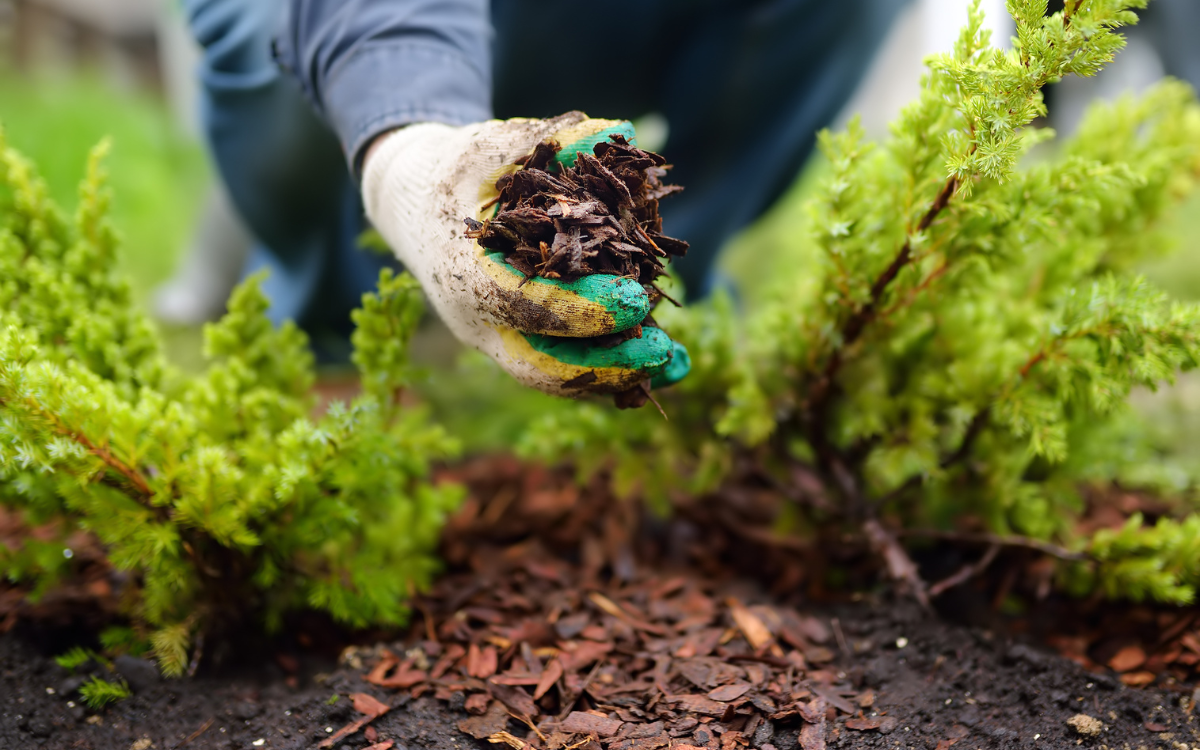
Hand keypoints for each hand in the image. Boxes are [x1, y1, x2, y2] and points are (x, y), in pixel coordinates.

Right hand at [362, 112, 689, 397]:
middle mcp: (475, 320)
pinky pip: (562, 368)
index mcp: (463, 273)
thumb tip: (619, 132)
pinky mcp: (514, 343)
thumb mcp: (492, 144)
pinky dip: (609, 370)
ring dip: (617, 377)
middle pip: (541, 366)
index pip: (526, 305)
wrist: (412, 205)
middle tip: (664, 352)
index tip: (639, 300)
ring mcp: (493, 339)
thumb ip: (550, 138)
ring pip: (555, 377)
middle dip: (606, 366)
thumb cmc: (455, 170)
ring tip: (677, 366)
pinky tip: (660, 363)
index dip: (585, 309)